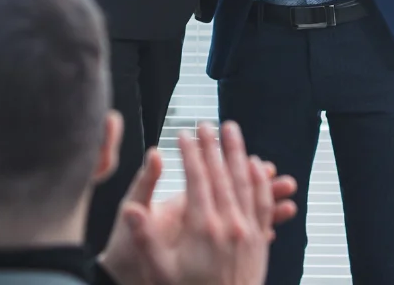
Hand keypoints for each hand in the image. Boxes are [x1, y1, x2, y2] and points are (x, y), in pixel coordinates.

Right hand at [100, 122, 295, 284]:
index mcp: (203, 228)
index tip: (182, 134)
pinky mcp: (258, 241)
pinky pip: (261, 204)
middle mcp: (229, 224)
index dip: (189, 153)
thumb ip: (146, 239)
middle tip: (205, 123)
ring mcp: (247, 231)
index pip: (197, 179)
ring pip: (245, 182)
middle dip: (212, 145)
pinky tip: (258, 167)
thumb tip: (131, 211)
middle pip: (222, 174)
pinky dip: (260, 182)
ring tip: (232, 131)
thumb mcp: (160, 272)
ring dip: (238, 154)